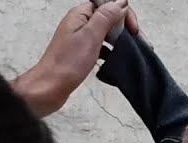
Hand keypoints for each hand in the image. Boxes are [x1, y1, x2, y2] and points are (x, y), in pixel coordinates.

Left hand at [14, 0, 139, 116]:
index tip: (134, 31)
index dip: (124, 14)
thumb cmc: (67, 63)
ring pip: (106, 33)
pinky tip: (117, 60)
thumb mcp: (90, 36)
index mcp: (81, 14)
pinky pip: (101, 47)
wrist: (48, 89)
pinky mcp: (81, 53)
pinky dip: (111, 52)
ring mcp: (80, 39)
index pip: (108, 4)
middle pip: (109, 17)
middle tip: (139, 44)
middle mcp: (80, 23)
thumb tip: (121, 2)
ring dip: (120, 40)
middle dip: (126, 28)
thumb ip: (106, 17)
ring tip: (133, 53)